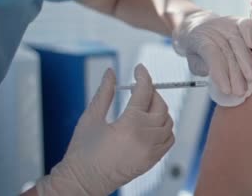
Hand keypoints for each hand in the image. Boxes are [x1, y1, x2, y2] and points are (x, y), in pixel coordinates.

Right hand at [36, 65, 174, 195]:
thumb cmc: (83, 154)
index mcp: (130, 124)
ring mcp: (152, 150)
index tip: (139, 69)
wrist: (83, 183)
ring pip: (167, 120)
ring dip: (159, 109)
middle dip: (151, 92)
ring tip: (144, 106)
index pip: (144, 91)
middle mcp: (146, 136)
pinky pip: (169, 138)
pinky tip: (152, 124)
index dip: (143, 76)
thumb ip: (104, 93)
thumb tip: (111, 73)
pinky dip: (165, 127)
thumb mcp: (91, 118)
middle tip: (138, 88)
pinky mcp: (153, 159)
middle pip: (159, 104)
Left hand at [172, 11, 251, 96]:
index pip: (211, 54)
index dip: (220, 72)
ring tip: (251, 79)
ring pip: (238, 41)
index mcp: (199, 39)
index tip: (227, 89)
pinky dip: (251, 34)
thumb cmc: (198, 48)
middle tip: (241, 90)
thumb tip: (214, 73)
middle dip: (236, 72)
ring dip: (247, 62)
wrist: (198, 26)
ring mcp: (226, 23)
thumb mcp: (193, 61)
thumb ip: (200, 67)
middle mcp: (213, 29)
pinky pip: (246, 25)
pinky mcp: (238, 20)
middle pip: (227, 50)